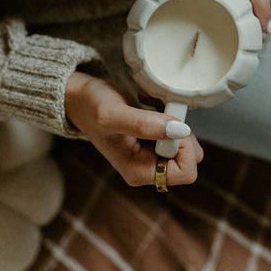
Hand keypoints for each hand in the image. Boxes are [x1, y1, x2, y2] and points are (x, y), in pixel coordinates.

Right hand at [64, 71, 202, 186]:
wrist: (80, 98)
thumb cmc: (92, 107)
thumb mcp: (113, 114)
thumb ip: (145, 124)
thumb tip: (181, 131)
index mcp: (139, 172)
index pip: (185, 172)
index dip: (184, 147)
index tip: (168, 125)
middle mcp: (147, 168)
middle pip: (190, 159)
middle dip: (181, 133)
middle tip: (160, 114)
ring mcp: (151, 155)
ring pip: (186, 144)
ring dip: (175, 121)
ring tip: (152, 108)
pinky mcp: (154, 140)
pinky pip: (178, 131)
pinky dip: (170, 115)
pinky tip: (150, 105)